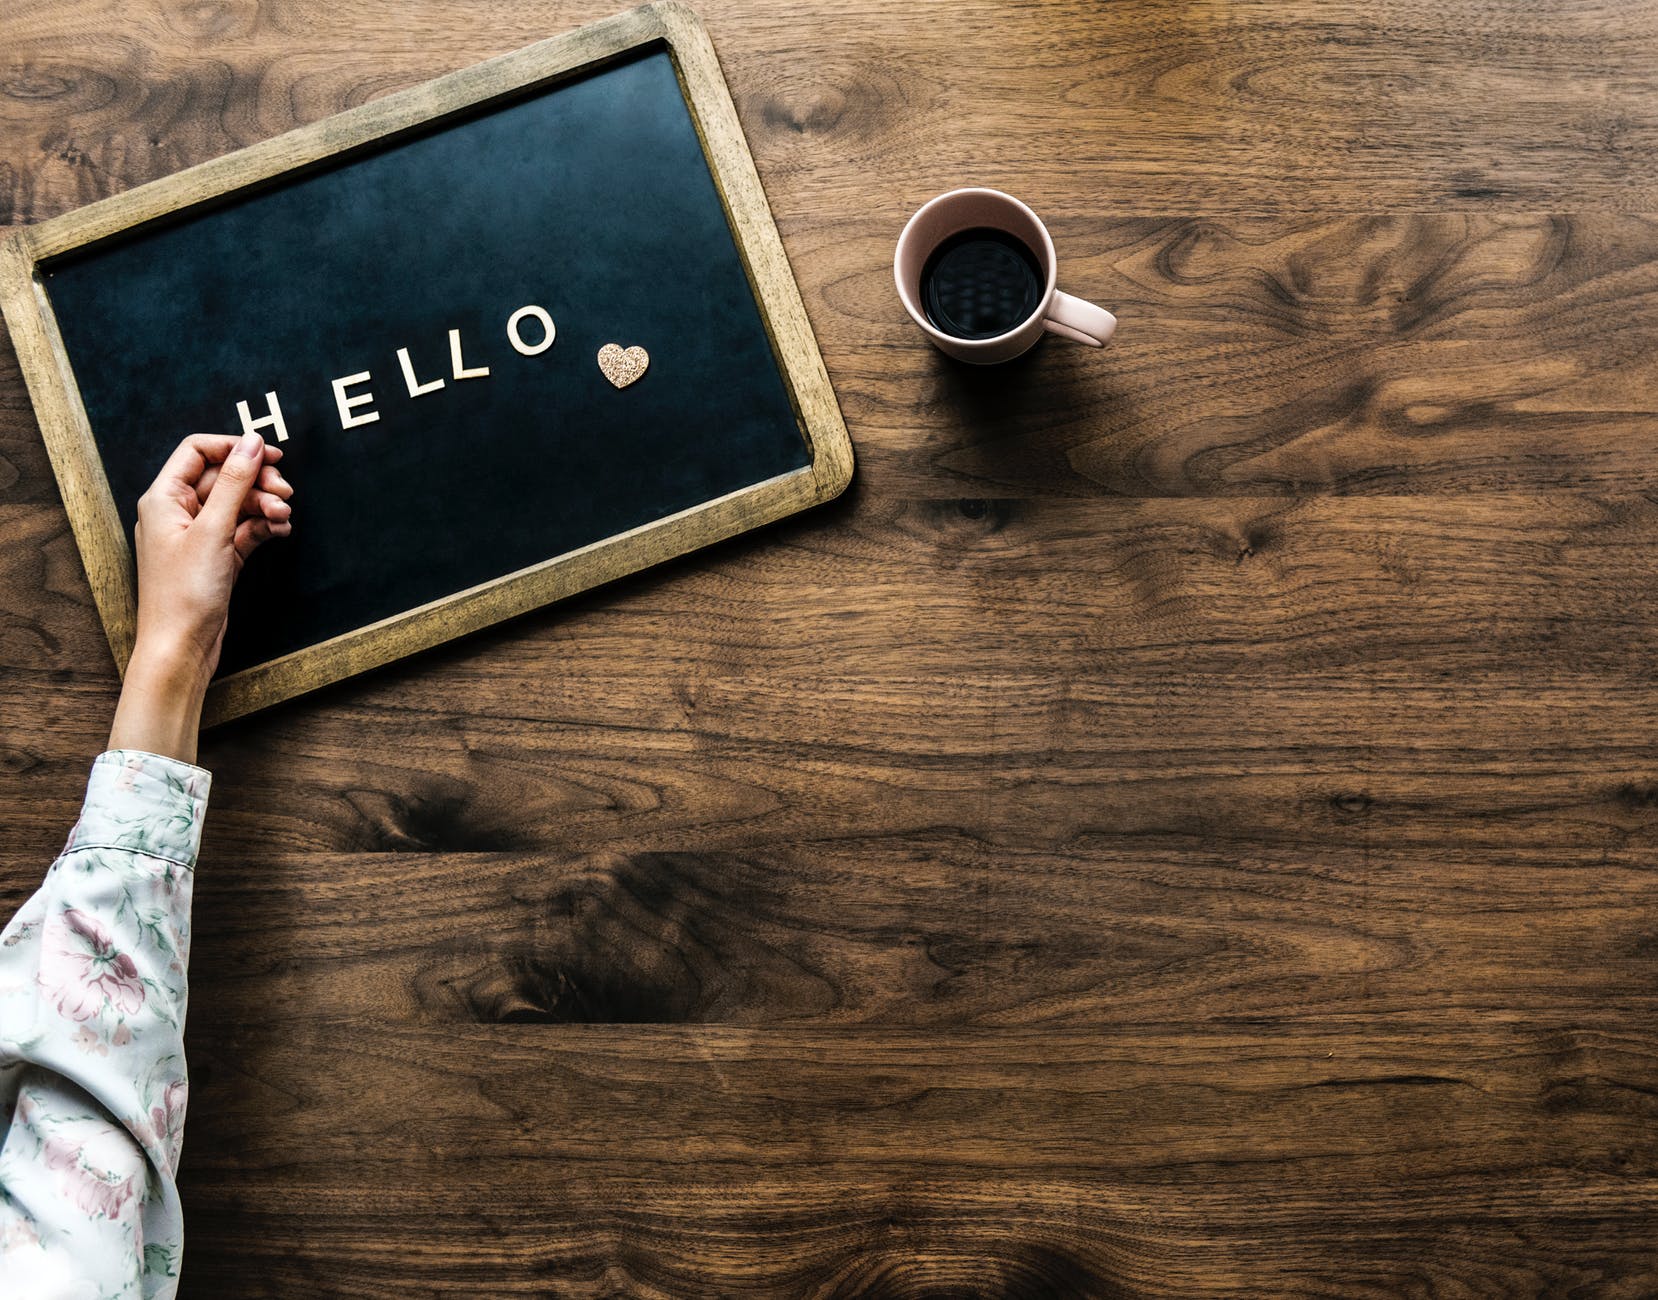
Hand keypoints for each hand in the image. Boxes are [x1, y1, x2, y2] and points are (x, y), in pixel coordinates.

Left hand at [108, 430, 292, 761]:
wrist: (181, 647)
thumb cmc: (184, 593)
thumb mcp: (213, 530)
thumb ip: (236, 482)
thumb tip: (253, 442)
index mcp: (164, 498)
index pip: (198, 452)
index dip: (235, 448)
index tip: (271, 455)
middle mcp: (179, 512)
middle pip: (225, 478)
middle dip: (258, 481)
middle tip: (285, 492)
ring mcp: (199, 536)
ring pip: (239, 504)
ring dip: (265, 506)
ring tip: (285, 518)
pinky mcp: (218, 557)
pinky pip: (245, 529)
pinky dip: (263, 527)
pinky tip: (280, 531)